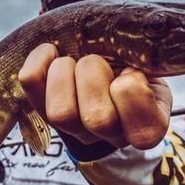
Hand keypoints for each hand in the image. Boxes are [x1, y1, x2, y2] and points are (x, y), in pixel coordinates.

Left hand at [18, 43, 171, 149]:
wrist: (104, 53)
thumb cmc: (133, 58)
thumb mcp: (153, 60)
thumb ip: (151, 60)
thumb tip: (136, 58)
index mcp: (146, 125)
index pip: (143, 133)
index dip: (135, 96)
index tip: (132, 72)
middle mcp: (108, 134)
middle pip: (97, 119)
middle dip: (96, 75)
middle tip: (98, 59)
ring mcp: (72, 127)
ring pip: (61, 114)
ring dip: (66, 73)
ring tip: (74, 60)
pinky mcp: (41, 108)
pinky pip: (31, 85)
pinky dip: (39, 60)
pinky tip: (52, 51)